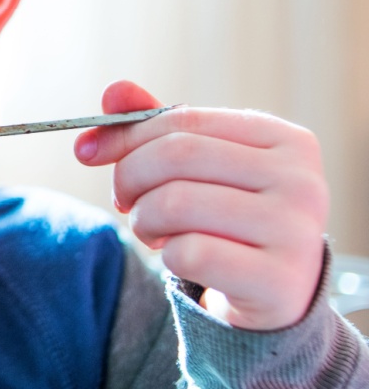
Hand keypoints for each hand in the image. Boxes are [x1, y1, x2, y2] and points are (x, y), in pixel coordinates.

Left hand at [74, 80, 328, 330]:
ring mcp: (297, 231)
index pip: (182, 121)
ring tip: (155, 231)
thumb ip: (158, 128)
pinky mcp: (280, 280)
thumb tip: (114, 92)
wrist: (274, 295)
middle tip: (124, 201)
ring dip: (144, 220)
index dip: (124, 135)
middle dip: (129, 178)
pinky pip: (189, 253)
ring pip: (175, 203)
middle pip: (176, 156)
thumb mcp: (199, 169)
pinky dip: (169, 257)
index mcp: (285, 140)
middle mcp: (301, 180)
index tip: (88, 151)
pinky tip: (183, 260)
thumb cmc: (229, 220)